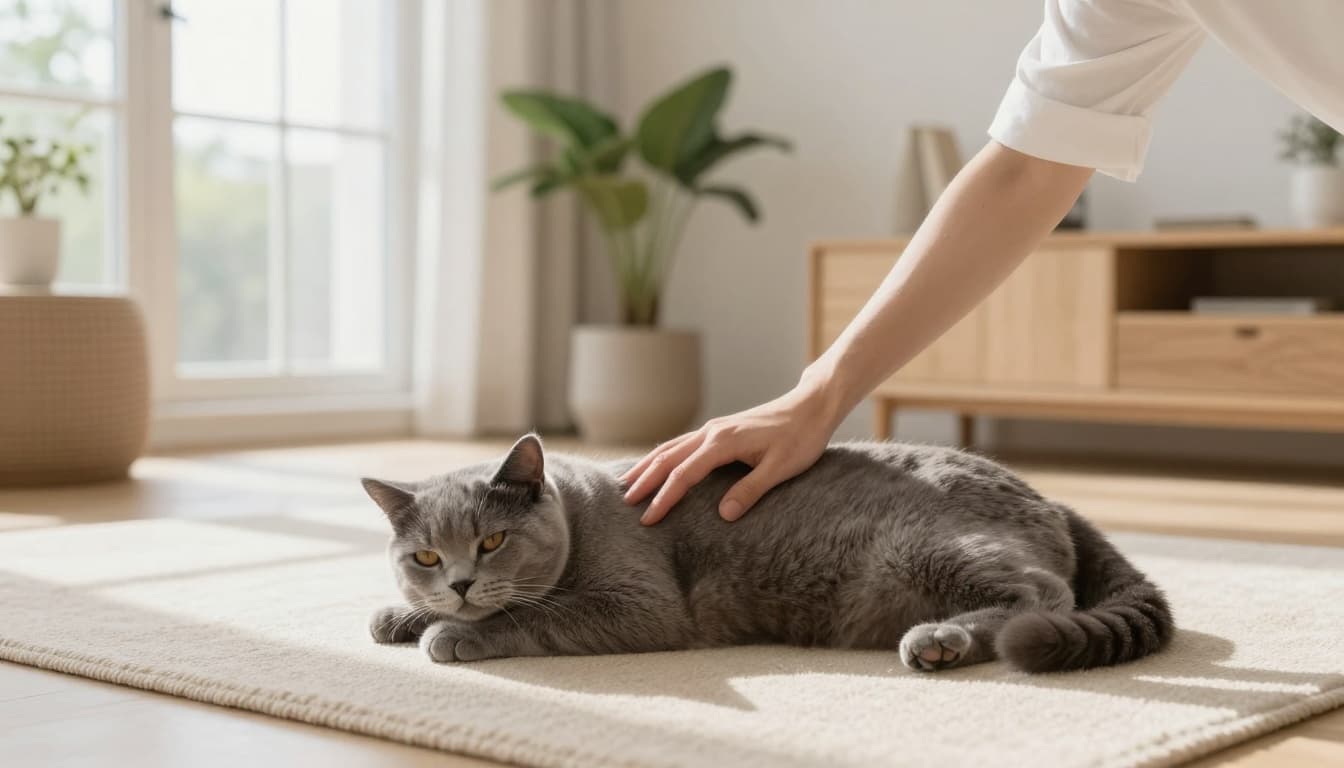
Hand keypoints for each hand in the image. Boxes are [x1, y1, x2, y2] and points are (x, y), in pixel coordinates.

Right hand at [622, 378, 842, 524]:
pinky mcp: (719, 430)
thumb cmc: (801, 438)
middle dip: (646, 480)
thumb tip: (723, 515)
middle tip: (627, 503)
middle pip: (668, 457)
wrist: (811, 407)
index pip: (684, 474)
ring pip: (671, 447)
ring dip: (649, 465)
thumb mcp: (780, 468)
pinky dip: (664, 455)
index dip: (664, 498)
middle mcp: (712, 432)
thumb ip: (751, 490)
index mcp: (723, 442)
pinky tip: (658, 464)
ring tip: (630, 483)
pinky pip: (682, 443)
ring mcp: (714, 428)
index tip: (649, 519)